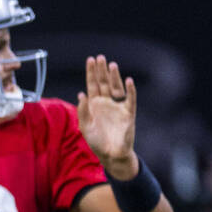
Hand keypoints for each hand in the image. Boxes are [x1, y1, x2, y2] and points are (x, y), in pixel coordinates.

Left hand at [77, 55, 137, 177]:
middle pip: (104, 83)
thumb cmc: (96, 141)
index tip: (90, 60)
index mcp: (94, 105)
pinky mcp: (128, 112)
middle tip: (100, 57)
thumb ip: (83, 111)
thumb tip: (81, 94)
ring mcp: (117, 106)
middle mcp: (106, 102)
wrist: (110, 154)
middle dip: (101, 70)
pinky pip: (130, 99)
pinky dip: (130, 90)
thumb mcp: (85, 126)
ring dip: (114, 77)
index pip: (92, 85)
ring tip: (112, 65)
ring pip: (116, 87)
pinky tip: (128, 81)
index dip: (91, 73)